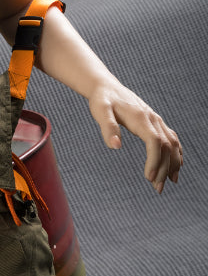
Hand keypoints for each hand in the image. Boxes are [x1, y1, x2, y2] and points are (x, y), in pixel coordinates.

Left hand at [87, 78, 182, 193]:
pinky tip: (175, 169)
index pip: (154, 141)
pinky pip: (172, 139)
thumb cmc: (101, 100)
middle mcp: (152, 119)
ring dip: (172, 164)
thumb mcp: (100, 111)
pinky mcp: (156, 122)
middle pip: (166, 146)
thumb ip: (108, 127)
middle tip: (157, 188)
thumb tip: (115, 147)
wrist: (106, 87)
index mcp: (140, 117)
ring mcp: (156, 120)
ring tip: (167, 183)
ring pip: (172, 144)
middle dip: (164, 168)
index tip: (149, 177)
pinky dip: (176, 154)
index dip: (154, 160)